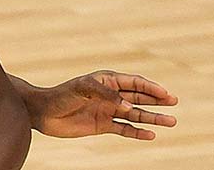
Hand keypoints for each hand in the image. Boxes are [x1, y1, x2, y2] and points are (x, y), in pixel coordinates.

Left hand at [26, 70, 177, 139]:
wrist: (42, 113)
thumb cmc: (60, 96)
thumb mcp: (82, 90)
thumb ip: (105, 95)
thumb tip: (128, 106)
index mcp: (105, 81)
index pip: (133, 82)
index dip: (150, 87)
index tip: (166, 94)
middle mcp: (109, 96)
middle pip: (138, 97)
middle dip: (156, 100)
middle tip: (174, 102)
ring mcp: (107, 111)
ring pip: (135, 114)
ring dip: (152, 118)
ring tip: (171, 122)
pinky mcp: (102, 126)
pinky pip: (124, 129)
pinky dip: (137, 132)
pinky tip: (150, 135)